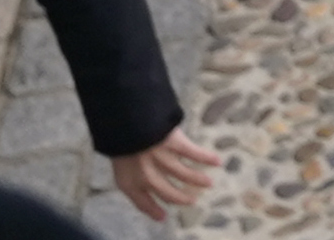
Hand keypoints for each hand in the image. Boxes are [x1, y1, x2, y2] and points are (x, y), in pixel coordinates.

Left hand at [107, 131, 222, 220]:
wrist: (123, 117)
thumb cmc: (118, 136)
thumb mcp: (116, 159)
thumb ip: (128, 171)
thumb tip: (144, 174)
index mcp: (129, 180)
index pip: (142, 202)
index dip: (153, 210)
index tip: (163, 216)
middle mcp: (146, 175)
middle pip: (168, 192)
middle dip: (181, 198)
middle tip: (192, 201)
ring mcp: (162, 160)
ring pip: (184, 174)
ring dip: (197, 180)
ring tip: (208, 183)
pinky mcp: (175, 144)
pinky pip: (193, 153)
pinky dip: (206, 158)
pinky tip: (217, 161)